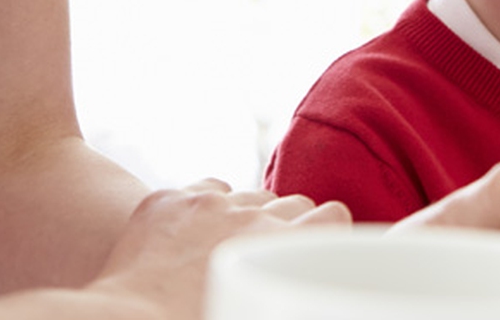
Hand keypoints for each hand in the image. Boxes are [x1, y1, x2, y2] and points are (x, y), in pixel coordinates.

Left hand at [87, 179, 348, 319]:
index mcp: (278, 246)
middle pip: (293, 202)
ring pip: (249, 195)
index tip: (319, 250)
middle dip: (290, 226)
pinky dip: (206, 209)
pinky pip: (206, 191)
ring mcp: (205, 204)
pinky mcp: (168, 199)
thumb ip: (285, 292)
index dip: (328, 233)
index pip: (331, 216)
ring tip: (227, 253)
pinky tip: (193, 238)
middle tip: (272, 258)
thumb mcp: (258, 309)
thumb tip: (298, 300)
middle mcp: (249, 215)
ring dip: (247, 217)